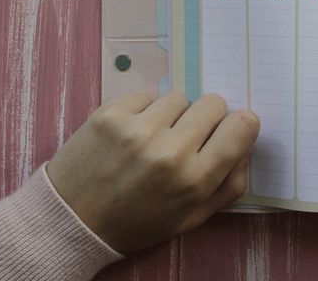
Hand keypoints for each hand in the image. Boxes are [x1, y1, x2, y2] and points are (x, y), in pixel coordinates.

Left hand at [46, 91, 258, 252]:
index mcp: (194, 181)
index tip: (229, 130)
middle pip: (213, 103)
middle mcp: (170, 152)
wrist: (72, 221)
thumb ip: (228, 185)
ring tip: (155, 137)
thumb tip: (246, 144)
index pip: (242, 126)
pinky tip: (132, 132)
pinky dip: (144, 110)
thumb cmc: (137, 223)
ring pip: (180, 97)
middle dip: (207, 118)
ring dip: (173, 113)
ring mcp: (138, 129)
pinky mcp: (111, 114)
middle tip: (188, 136)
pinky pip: (147, 94)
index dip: (240, 125)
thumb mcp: (190, 218)